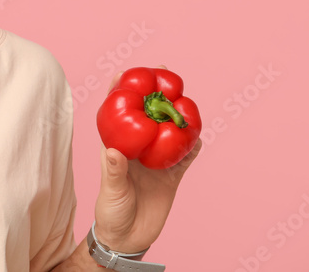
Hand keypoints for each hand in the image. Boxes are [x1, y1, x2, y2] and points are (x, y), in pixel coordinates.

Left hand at [93, 64, 201, 253]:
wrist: (128, 237)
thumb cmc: (111, 212)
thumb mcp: (111, 192)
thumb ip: (113, 173)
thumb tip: (113, 152)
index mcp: (116, 146)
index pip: (116, 114)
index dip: (119, 91)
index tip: (124, 70)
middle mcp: (137, 149)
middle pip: (148, 114)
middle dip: (156, 93)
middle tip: (164, 72)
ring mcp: (156, 160)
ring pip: (170, 131)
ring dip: (178, 115)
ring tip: (186, 97)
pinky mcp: (171, 175)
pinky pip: (185, 156)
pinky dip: (192, 146)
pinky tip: (198, 136)